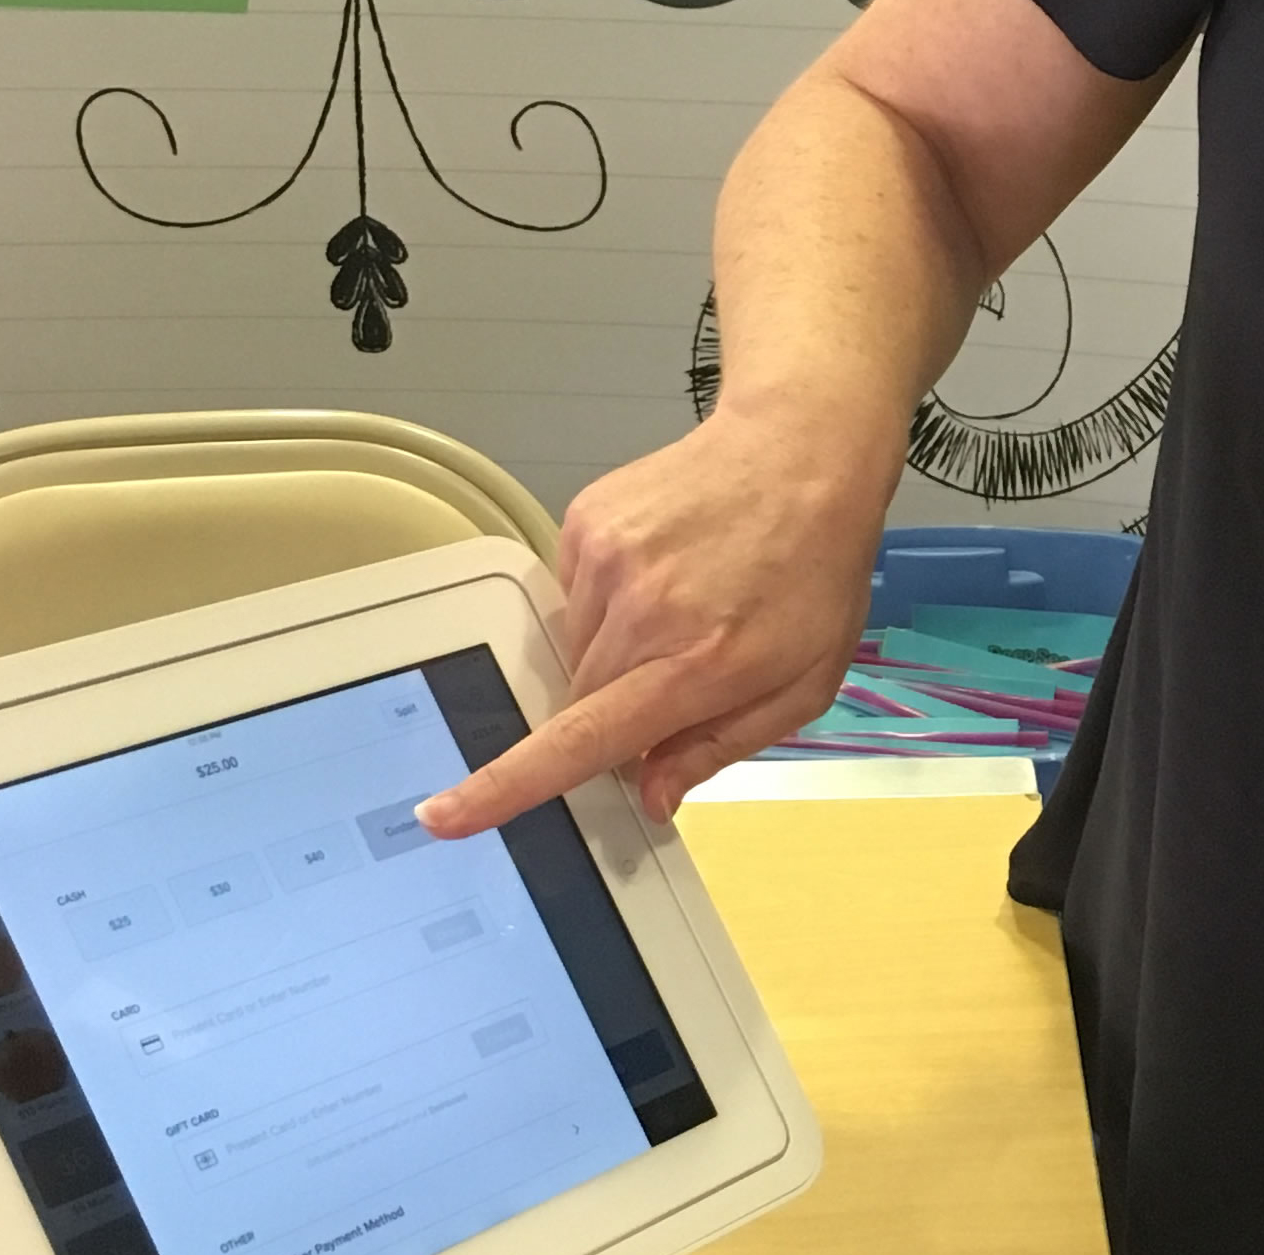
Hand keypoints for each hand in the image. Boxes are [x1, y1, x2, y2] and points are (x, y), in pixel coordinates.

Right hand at [419, 405, 886, 834]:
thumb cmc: (817, 569)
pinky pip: (575, 592)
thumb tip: (648, 795)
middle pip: (579, 700)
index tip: (446, 815)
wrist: (805, 449)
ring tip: (686, 600)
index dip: (509, 786)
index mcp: (694, 662)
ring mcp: (606, 559)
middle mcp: (640, 612)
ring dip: (616, 646)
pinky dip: (611, 597)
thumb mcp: (806, 681)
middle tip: (685, 663)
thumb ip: (721, 745)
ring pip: (576, 646)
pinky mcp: (586, 520)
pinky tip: (666, 566)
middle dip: (617, 705)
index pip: (580, 739)